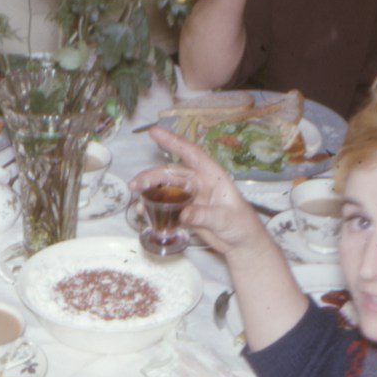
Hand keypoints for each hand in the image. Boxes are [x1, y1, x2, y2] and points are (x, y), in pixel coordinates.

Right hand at [137, 128, 270, 256]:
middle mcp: (200, 182)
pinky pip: (166, 206)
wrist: (242, 243)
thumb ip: (205, 215)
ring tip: (135, 195)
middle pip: (172, 173)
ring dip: (150, 190)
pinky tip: (143, 212)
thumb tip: (184, 213)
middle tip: (136, 184)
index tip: (154, 132)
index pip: (191, 154)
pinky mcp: (186, 211)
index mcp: (212, 176)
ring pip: (166, 188)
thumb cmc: (241, 225)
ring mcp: (191, 197)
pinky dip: (154, 208)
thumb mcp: (226, 220)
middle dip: (152, 175)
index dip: (173, 142)